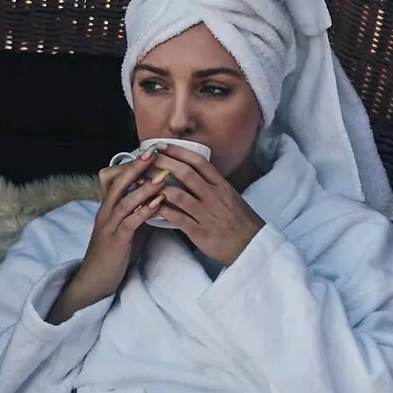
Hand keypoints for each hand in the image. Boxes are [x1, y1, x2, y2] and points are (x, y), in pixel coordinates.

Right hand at [68, 151, 173, 304]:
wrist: (97, 278)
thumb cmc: (114, 252)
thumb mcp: (126, 226)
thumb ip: (137, 211)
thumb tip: (159, 198)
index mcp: (108, 206)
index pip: (112, 177)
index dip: (128, 165)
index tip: (148, 152)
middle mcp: (106, 211)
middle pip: (118, 182)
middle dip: (136, 166)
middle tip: (154, 152)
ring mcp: (110, 225)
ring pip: (126, 200)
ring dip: (145, 187)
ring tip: (163, 176)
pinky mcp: (116, 240)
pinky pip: (130, 221)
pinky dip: (145, 211)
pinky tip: (159, 203)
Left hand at [149, 149, 265, 264]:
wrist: (252, 247)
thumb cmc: (240, 222)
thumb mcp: (231, 197)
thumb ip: (213, 185)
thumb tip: (193, 173)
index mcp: (222, 186)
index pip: (198, 162)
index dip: (178, 151)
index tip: (161, 145)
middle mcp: (214, 196)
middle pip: (185, 174)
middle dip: (163, 163)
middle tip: (145, 158)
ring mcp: (206, 214)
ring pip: (178, 195)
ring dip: (157, 186)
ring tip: (141, 182)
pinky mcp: (199, 232)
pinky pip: (176, 218)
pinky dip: (160, 210)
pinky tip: (148, 206)